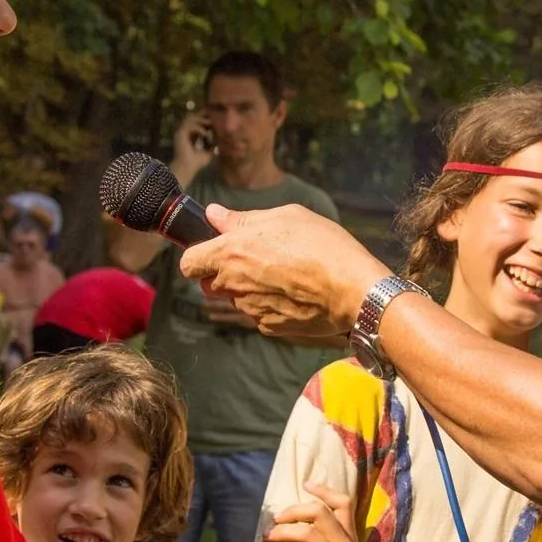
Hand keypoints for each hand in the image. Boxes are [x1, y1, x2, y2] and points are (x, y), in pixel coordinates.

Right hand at [172, 111, 215, 176]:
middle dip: (204, 116)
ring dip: (202, 120)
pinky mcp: (180, 133)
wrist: (187, 169)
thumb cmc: (197, 163)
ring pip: (191, 118)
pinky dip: (199, 128)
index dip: (206, 119)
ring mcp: (181, 131)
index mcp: (190, 134)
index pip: (198, 121)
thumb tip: (222, 139)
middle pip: (194, 116)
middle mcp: (185, 131)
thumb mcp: (209, 151)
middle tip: (214, 118)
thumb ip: (214, 144)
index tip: (217, 120)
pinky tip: (206, 134)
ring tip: (211, 125)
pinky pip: (190, 126)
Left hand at [179, 204, 391, 336]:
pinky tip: (295, 292)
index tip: (215, 249)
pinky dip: (270, 304)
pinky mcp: (268, 327)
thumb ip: (243, 219)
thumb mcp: (286, 216)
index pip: (188, 263)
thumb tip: (214, 215)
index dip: (198, 255)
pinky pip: (258, 314)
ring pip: (236, 299)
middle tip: (254, 259)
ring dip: (248, 288)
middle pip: (209, 284)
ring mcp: (250, 309)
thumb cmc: (323, 246)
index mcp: (231, 253)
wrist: (353, 290)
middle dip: (222, 273)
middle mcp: (234, 284)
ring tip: (283, 273)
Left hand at [264, 482, 359, 541]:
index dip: (325, 490)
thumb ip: (324, 534)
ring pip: (307, 532)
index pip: (344, 502)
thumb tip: (293, 515)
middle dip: (293, 510)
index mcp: (350, 533)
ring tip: (270, 535)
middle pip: (320, 512)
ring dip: (283, 531)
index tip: (305, 484)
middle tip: (277, 517)